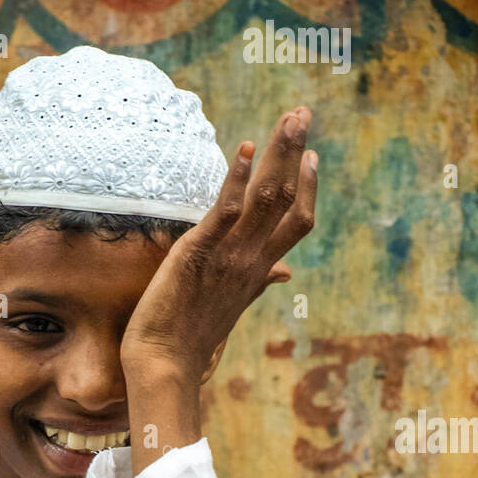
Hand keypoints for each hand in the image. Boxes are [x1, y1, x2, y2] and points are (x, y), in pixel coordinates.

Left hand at [120, 106, 316, 387]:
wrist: (165, 364)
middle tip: (303, 113)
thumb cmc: (191, 339)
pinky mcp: (200, 252)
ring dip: (279, 153)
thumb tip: (284, 273)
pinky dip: (237, 178)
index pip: (297, 223)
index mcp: (259, 271)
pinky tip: (246, 148)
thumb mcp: (232, 305)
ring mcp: (229, 256)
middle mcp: (252, 260)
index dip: (308, 187)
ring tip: (289, 118)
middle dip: (296, 153)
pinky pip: (225, 210)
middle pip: (287, 199)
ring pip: (266, 197)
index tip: (311, 156)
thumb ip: (259, 282)